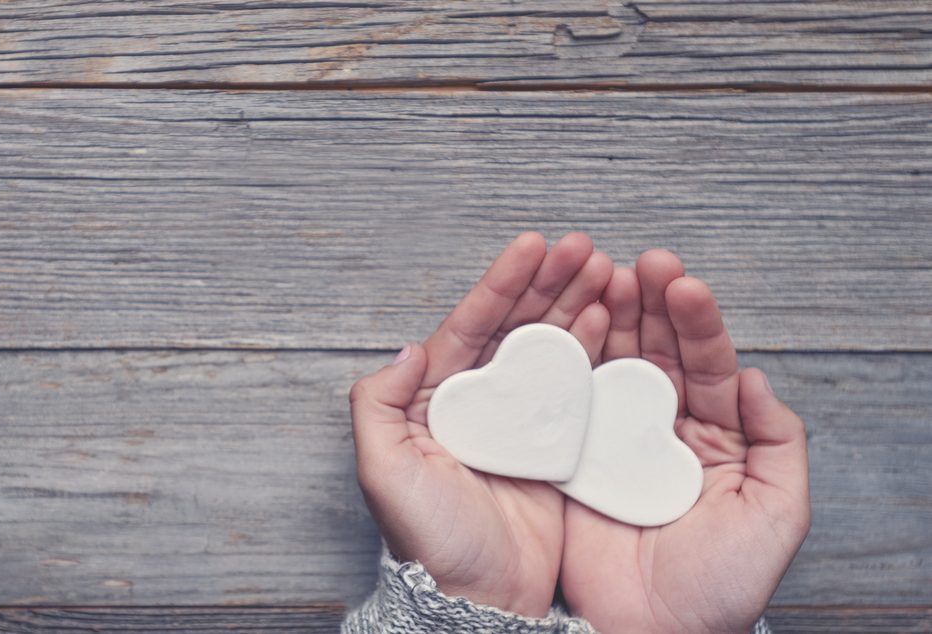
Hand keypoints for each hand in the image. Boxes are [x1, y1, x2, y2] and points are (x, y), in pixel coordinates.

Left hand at [350, 232, 611, 615]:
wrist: (479, 599)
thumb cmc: (427, 541)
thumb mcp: (383, 471)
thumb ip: (377, 404)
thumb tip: (407, 347)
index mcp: (438, 400)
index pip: (471, 327)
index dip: (502, 284)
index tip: (533, 244)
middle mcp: (481, 404)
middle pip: (517, 328)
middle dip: (549, 282)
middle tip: (585, 247)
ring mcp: (521, 424)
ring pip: (551, 349)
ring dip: (577, 306)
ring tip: (608, 271)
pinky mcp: (557, 448)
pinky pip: (577, 388)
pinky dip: (595, 352)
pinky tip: (613, 322)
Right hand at [560, 250, 811, 632]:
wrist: (653, 633)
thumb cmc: (722, 585)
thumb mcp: (776, 513)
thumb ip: (779, 442)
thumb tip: (758, 376)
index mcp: (716, 435)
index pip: (709, 363)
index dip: (697, 322)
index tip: (683, 284)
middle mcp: (663, 428)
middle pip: (657, 351)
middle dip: (650, 304)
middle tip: (641, 263)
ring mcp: (614, 439)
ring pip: (613, 364)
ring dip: (609, 317)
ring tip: (603, 275)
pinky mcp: (572, 456)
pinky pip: (570, 401)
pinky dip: (569, 361)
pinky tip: (567, 325)